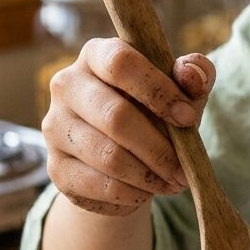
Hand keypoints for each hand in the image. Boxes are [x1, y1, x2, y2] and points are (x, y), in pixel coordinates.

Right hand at [41, 38, 214, 215]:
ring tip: (173, 182)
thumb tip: (192, 73)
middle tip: (184, 169)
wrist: (125, 157)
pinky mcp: (56, 167)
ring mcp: (55, 127)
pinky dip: (132, 194)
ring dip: (149, 176)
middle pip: (115, 116)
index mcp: (97, 55)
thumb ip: (195, 75)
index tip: (187, 117)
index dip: (157, 91)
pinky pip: (99, 186)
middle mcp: (67, 85)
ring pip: (108, 157)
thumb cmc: (156, 112)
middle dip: (159, 148)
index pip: (120, 63)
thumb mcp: (181, 91)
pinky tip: (148, 191)